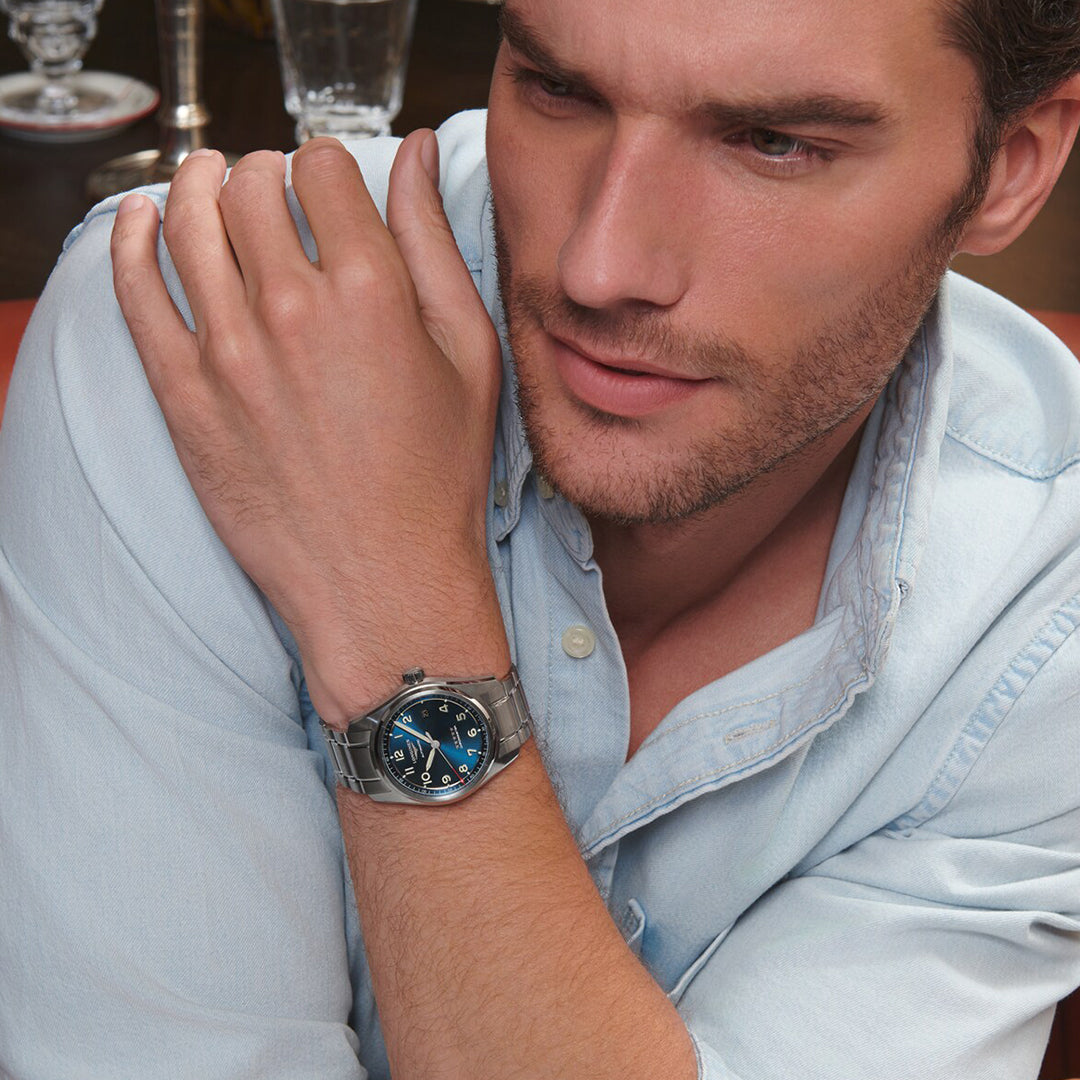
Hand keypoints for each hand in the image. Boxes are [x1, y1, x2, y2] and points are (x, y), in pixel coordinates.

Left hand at [110, 132, 508, 722]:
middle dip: (262, 173)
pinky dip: (129, 242)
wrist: (385, 581)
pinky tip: (139, 221)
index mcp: (370, 291)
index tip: (329, 186)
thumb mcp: (469, 354)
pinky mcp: (183, 398)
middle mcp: (290, 309)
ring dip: (194, 186)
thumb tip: (414, 152)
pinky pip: (135, 293)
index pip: (321, 167)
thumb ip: (434, 244)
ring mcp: (227, 354)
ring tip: (205, 181)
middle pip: (248, 186)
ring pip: (185, 223)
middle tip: (274, 192)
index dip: (327, 164)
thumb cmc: (440, 476)